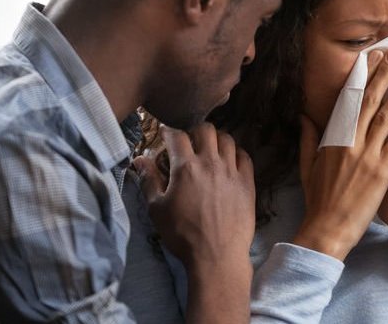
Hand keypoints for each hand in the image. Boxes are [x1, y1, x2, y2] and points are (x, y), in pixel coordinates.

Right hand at [136, 123, 254, 322]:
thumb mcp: (156, 209)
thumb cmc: (182, 234)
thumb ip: (149, 180)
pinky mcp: (248, 183)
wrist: (217, 257)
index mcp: (186, 167)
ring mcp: (232, 172)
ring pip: (228, 140)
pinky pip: (245, 157)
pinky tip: (230, 161)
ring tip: (211, 149)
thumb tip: (139, 159)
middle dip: (195, 131)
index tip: (166, 134)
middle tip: (190, 142)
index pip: (177, 135)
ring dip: (217, 140)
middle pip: (206, 130)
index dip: (169, 131)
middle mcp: (210, 163)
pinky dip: (236, 154)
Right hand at [293, 48, 387, 260]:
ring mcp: (367, 155)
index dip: (361, 78)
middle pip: (370, 101)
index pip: (348, 100)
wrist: (327, 228)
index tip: (370, 60)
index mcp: (332, 139)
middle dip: (383, 75)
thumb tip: (305, 116)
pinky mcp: (382, 170)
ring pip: (387, 115)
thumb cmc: (317, 199)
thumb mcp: (307, 165)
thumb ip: (308, 138)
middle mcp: (349, 142)